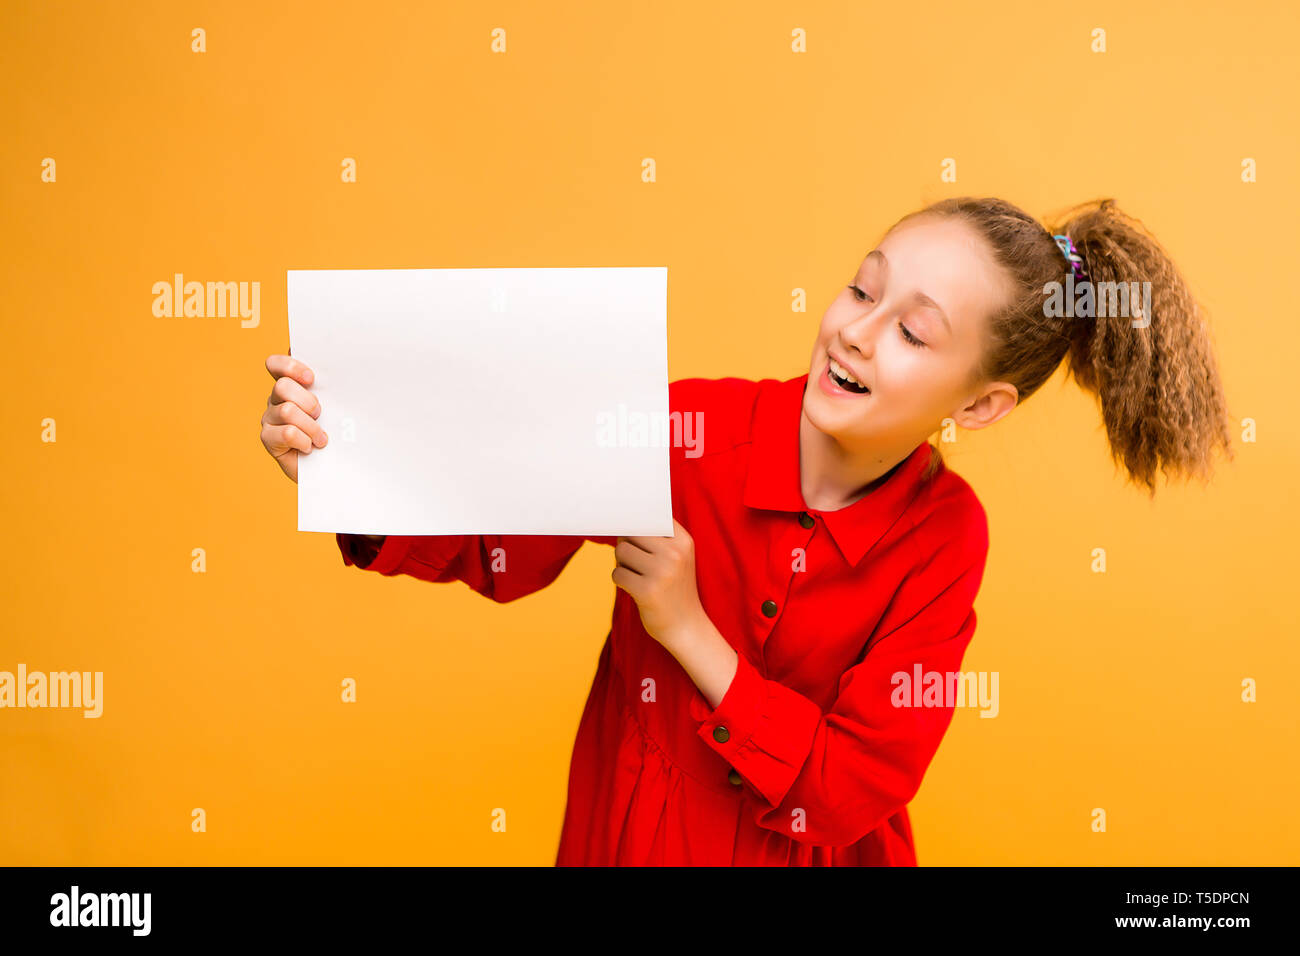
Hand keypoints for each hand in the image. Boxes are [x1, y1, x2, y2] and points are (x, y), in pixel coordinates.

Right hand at [260, 352, 327, 483]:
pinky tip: (309, 448)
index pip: (275, 364)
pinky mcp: (268, 438)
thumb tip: (347, 375)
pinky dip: (304, 441)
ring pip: (287, 411)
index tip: (311, 378)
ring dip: (311, 426)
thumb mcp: (336, 408)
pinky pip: (287, 433)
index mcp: (291, 386)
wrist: (331, 467)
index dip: (290, 366)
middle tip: (320, 414)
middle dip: (308, 401)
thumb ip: (331, 390)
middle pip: (282, 386)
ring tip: (321, 438)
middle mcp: (275, 399)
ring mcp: (269, 418)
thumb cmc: (336, 434)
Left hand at [612, 519, 705, 650]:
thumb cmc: (674, 588)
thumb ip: (655, 537)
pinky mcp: (647, 591)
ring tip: (636, 575)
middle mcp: (675, 553)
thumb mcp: (677, 557)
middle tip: (635, 562)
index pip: (649, 517)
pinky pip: (617, 574)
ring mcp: (662, 572)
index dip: (636, 524)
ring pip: (621, 551)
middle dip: (626, 545)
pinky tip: (634, 589)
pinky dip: (620, 580)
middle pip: (631, 533)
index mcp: (684, 541)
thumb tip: (621, 521)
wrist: (686, 626)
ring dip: (622, 563)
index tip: (634, 534)